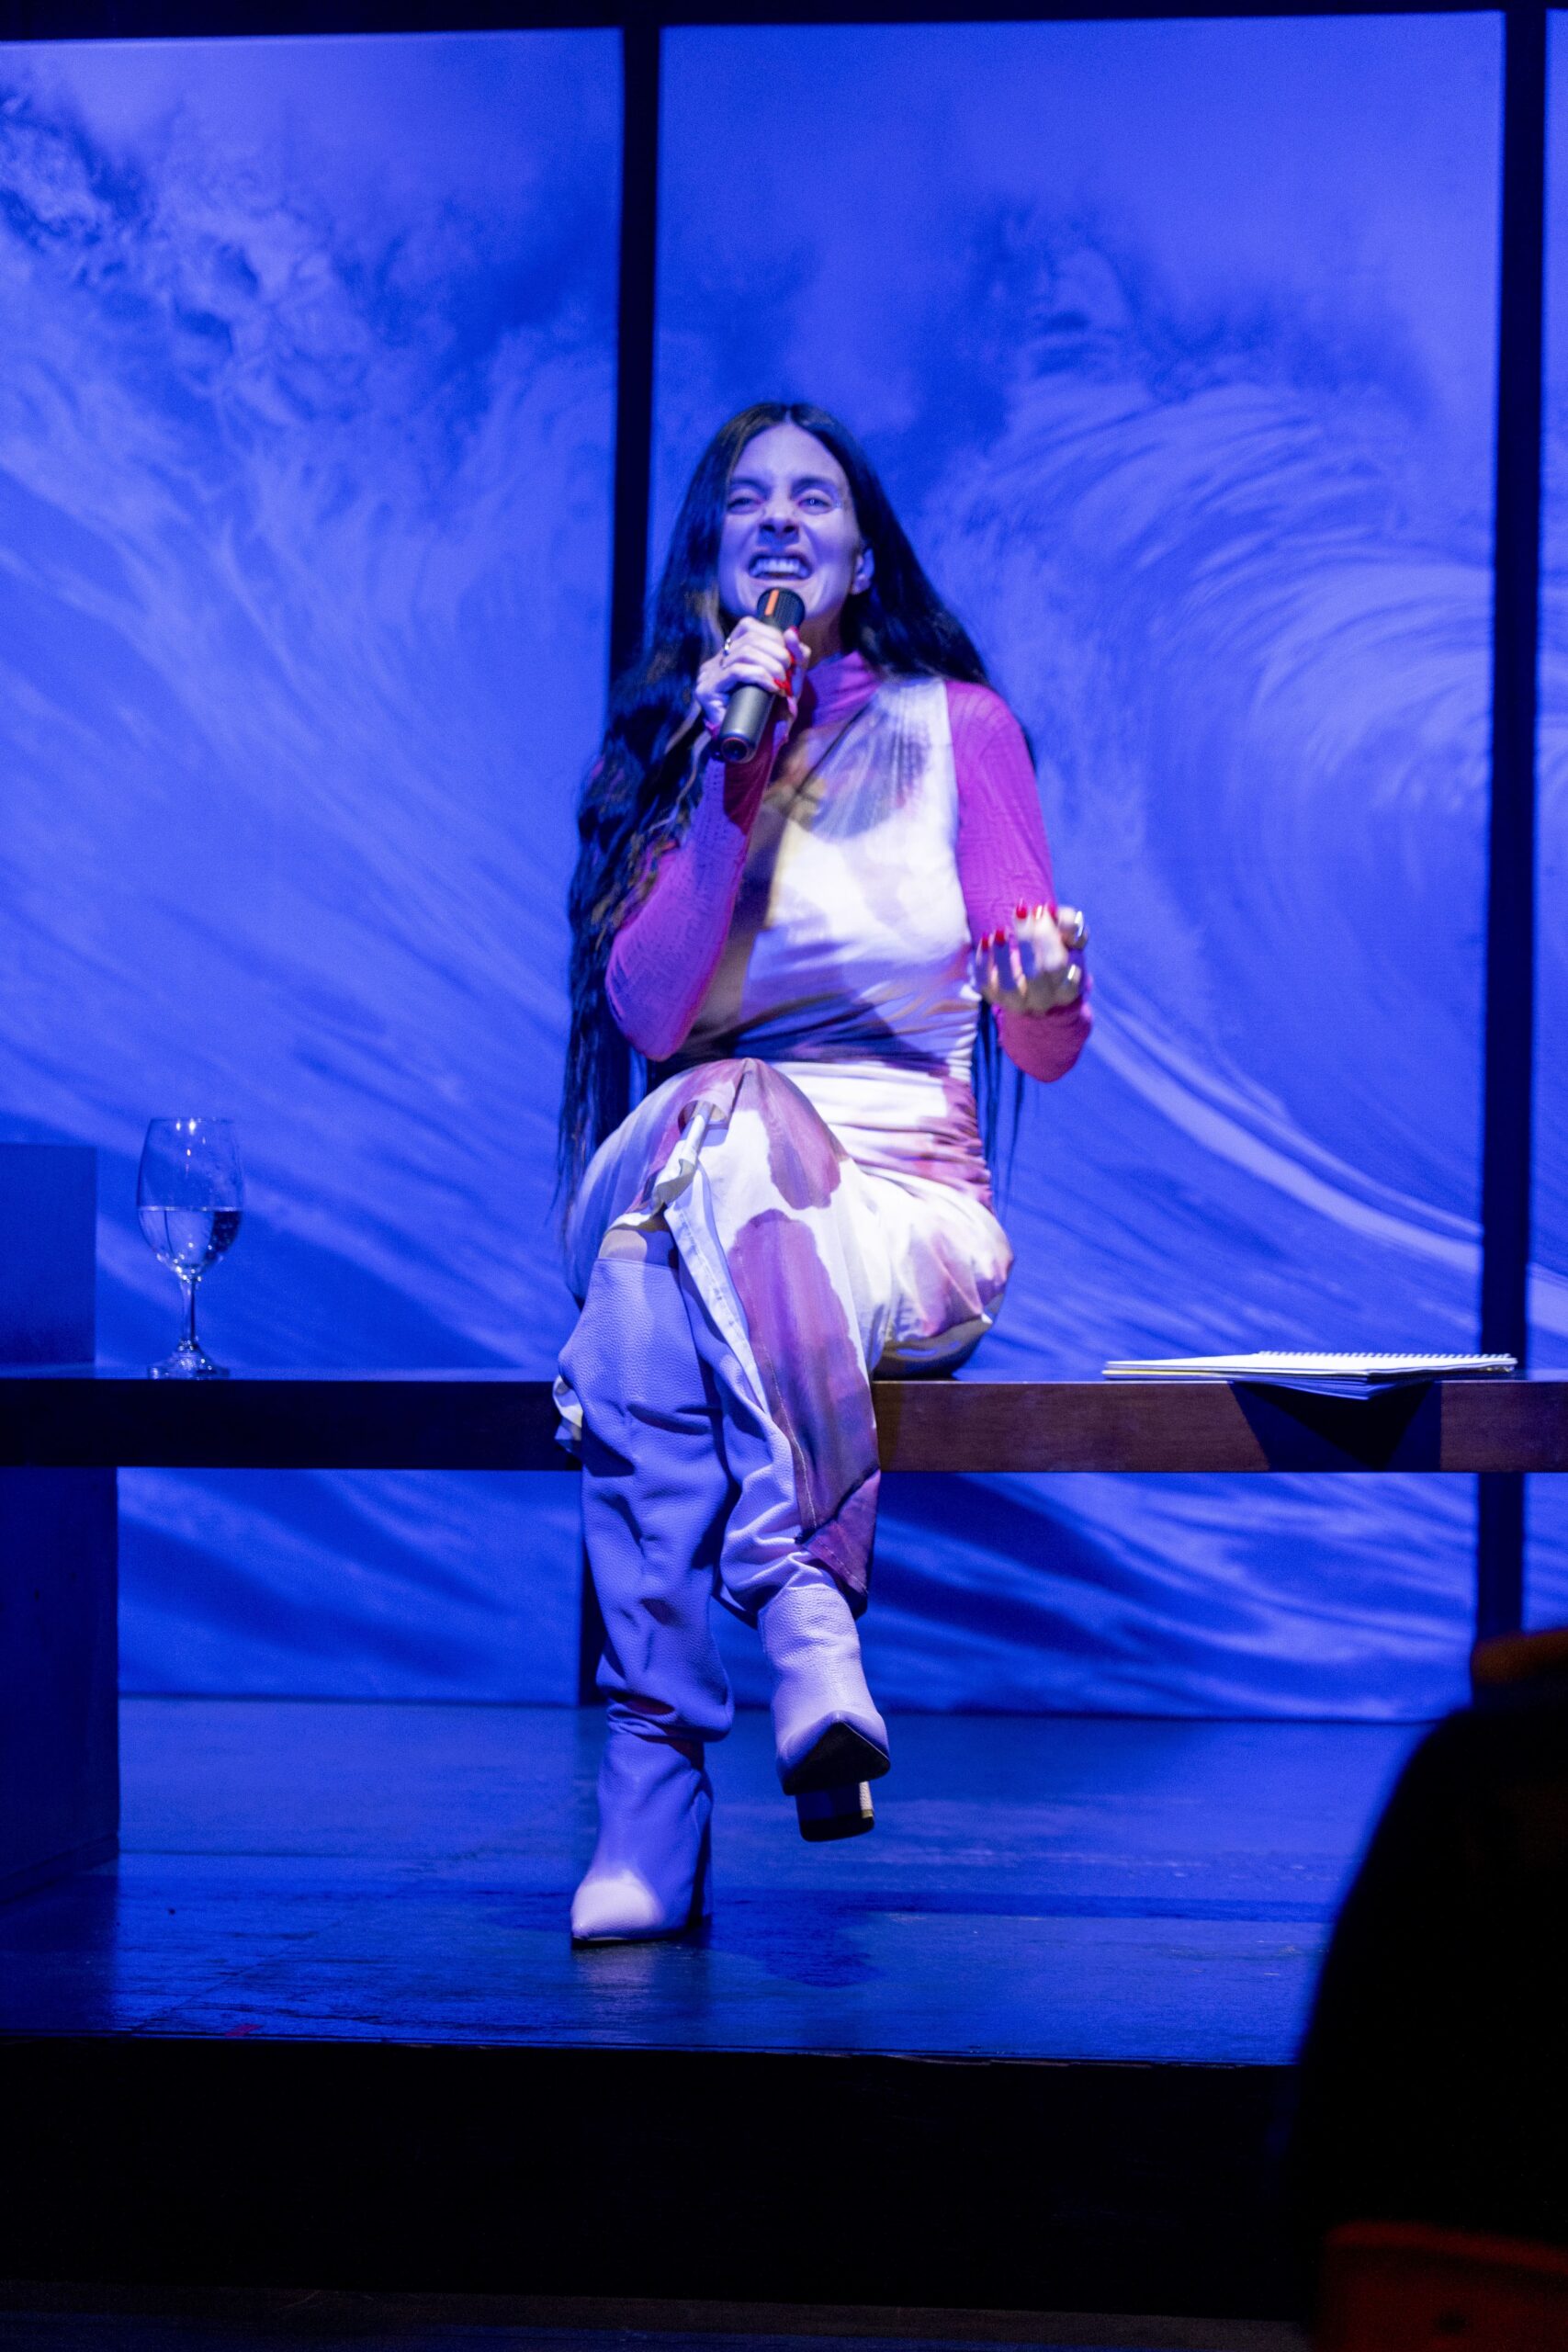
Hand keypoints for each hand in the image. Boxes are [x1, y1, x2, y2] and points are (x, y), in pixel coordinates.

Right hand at [694, 616, 808, 736]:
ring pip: (744, 653)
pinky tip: (772, 688)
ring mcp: (708, 674)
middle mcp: (716, 661)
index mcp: (730, 654)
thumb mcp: (788, 680)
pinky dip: (759, 676)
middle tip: (789, 672)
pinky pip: (735, 671)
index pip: (747, 626)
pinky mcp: (707, 690)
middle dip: (776, 653)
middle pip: (749, 638)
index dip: (772, 636)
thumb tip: (792, 631)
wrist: (754, 748)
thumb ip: (794, 657)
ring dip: (771, 666)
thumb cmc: (770, 713)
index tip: (789, 657)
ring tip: (782, 683)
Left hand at [972, 902, 1087, 1013]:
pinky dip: (983, 961)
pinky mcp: (995, 997)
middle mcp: (1043, 1000)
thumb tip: (1052, 911)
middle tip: (1021, 912)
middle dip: (1027, 940)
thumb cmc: (1056, 950)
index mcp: (1066, 988)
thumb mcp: (1069, 936)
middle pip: (1036, 975)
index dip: (1048, 937)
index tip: (1040, 909)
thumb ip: (1069, 923)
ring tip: (1000, 930)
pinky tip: (986, 938)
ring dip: (1003, 955)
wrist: (1036, 973)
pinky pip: (985, 983)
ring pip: (1009, 985)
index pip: (1058, 965)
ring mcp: (1017, 1002)